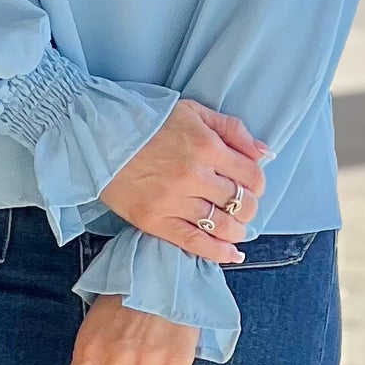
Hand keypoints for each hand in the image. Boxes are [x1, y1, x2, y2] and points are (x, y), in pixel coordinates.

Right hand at [99, 99, 269, 264]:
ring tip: (236, 228)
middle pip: (240, 202)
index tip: (251, 183)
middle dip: (249, 206)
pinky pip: (195, 244)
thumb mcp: (193, 111)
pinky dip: (218, 253)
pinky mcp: (155, 220)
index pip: (251, 175)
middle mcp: (194, 175)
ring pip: (222, 226)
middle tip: (243, 205)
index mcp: (206, 145)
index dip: (257, 182)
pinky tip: (231, 254)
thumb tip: (264, 153)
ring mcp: (174, 201)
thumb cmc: (147, 119)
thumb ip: (232, 129)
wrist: (99, 134)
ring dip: (237, 230)